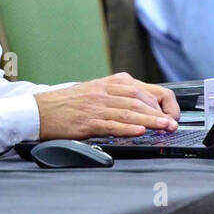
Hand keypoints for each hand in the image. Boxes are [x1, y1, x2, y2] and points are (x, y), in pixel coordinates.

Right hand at [35, 72, 179, 138]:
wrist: (40, 110)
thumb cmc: (69, 103)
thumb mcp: (97, 91)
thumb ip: (119, 96)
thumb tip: (147, 107)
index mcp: (110, 82)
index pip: (143, 89)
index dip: (161, 102)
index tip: (171, 114)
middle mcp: (105, 91)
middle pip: (139, 99)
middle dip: (160, 112)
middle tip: (173, 123)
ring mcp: (96, 106)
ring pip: (129, 111)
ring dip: (150, 120)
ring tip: (165, 127)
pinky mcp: (86, 121)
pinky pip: (110, 124)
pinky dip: (127, 127)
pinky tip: (139, 131)